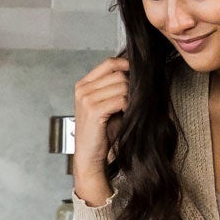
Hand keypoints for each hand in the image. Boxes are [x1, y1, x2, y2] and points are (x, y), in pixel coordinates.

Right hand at [72, 55, 129, 206]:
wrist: (90, 156)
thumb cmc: (100, 132)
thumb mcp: (105, 104)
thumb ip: (114, 87)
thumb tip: (137, 71)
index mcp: (83, 85)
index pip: (109, 63)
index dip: (126, 65)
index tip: (136, 75)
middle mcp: (82, 90)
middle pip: (118, 74)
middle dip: (130, 86)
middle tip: (132, 101)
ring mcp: (86, 99)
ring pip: (121, 86)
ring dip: (130, 98)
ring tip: (127, 110)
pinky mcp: (94, 110)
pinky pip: (121, 99)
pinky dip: (128, 107)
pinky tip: (125, 116)